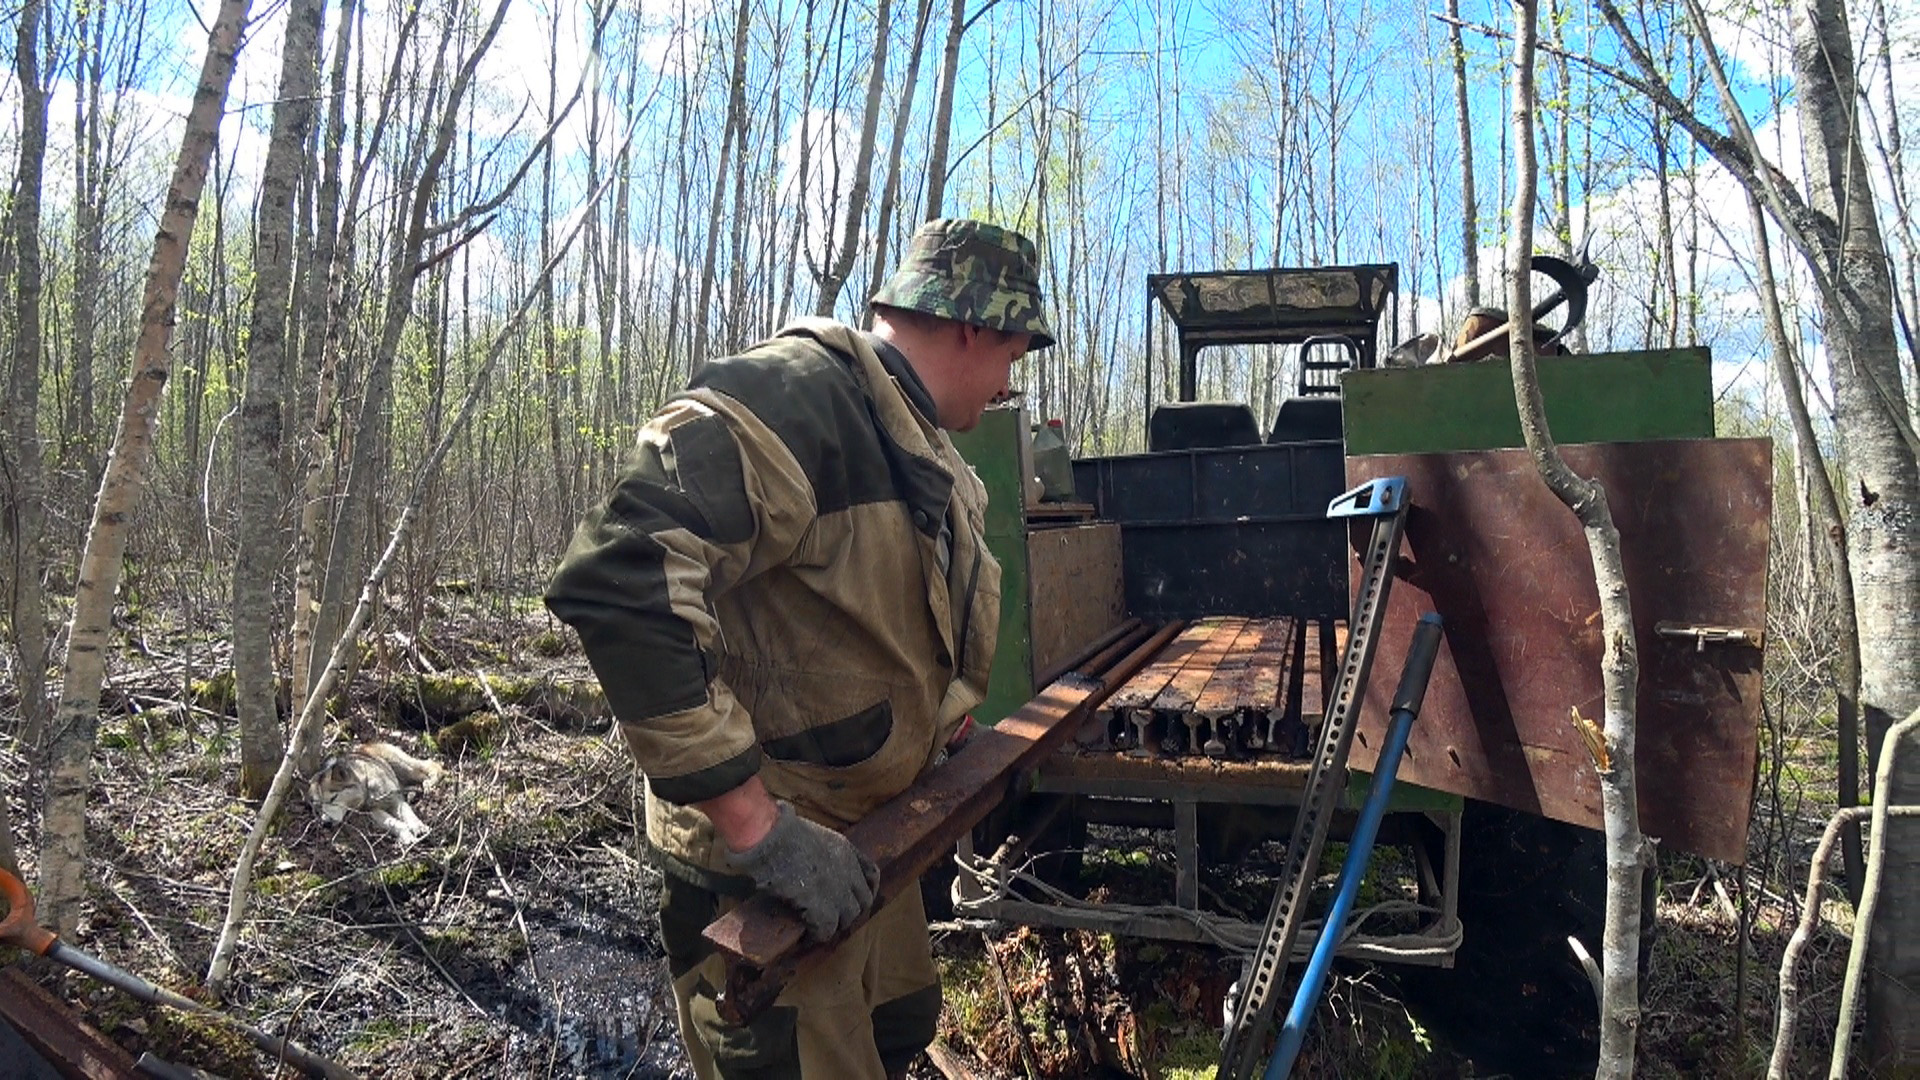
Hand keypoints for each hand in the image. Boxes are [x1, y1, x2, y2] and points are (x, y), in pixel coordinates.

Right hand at [724, 801, 879, 941]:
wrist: (772, 839)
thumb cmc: (779, 831)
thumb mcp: (809, 834)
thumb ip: (817, 850)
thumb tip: (804, 859)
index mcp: (845, 850)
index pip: (871, 874)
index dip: (867, 890)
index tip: (858, 898)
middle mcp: (848, 871)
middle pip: (863, 901)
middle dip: (850, 911)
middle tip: (833, 918)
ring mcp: (838, 891)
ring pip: (848, 918)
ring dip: (833, 925)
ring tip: (817, 929)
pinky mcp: (822, 908)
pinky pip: (826, 931)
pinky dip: (815, 936)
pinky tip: (804, 937)